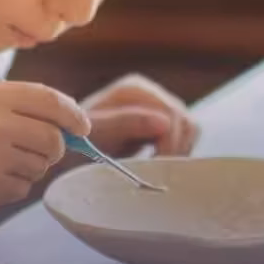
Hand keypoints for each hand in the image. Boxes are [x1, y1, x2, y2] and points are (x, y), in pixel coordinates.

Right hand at [0, 81, 90, 212]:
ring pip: (41, 165)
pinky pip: (23, 188)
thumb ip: (22, 108)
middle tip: (39, 151)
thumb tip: (71, 125)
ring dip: (29, 167)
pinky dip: (11, 186)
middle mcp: (1, 123)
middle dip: (54, 148)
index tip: (82, 127)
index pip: (52, 101)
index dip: (73, 115)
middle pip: (54, 138)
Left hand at [80, 73, 198, 158]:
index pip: (170, 115)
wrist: (72, 139)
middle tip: (158, 174)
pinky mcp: (164, 119)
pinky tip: (158, 161)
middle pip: (184, 122)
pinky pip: (186, 136)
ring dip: (178, 151)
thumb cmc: (79, 135)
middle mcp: (150, 92)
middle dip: (174, 150)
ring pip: (190, 129)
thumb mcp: (99, 130)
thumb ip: (126, 123)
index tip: (158, 168)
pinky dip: (178, 150)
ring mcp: (159, 104)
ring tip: (157, 168)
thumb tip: (165, 122)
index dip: (168, 144)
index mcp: (134, 90)